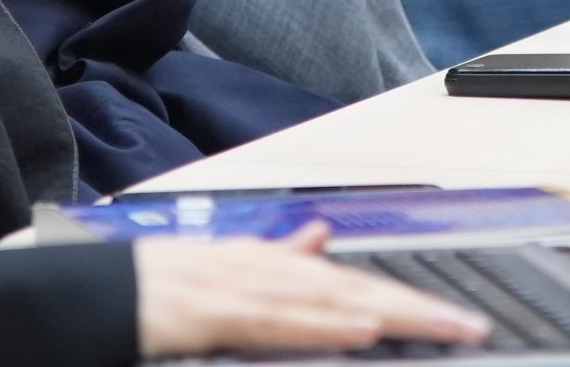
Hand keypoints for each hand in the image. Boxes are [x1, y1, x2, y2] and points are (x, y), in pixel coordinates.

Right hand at [134, 223, 489, 357]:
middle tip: (469, 327)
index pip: (351, 283)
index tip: (453, 317)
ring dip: (388, 315)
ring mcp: (242, 287)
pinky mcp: (217, 312)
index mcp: (270, 262)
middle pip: (354, 289)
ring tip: (438, 328)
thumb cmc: (159, 284)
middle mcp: (264, 267)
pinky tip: (361, 330)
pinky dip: (322, 326)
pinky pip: (279, 322)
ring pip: (328, 302)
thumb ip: (278, 254)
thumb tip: (318, 239)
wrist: (100, 288)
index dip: (404, 299)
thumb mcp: (226, 263)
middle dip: (415, 309)